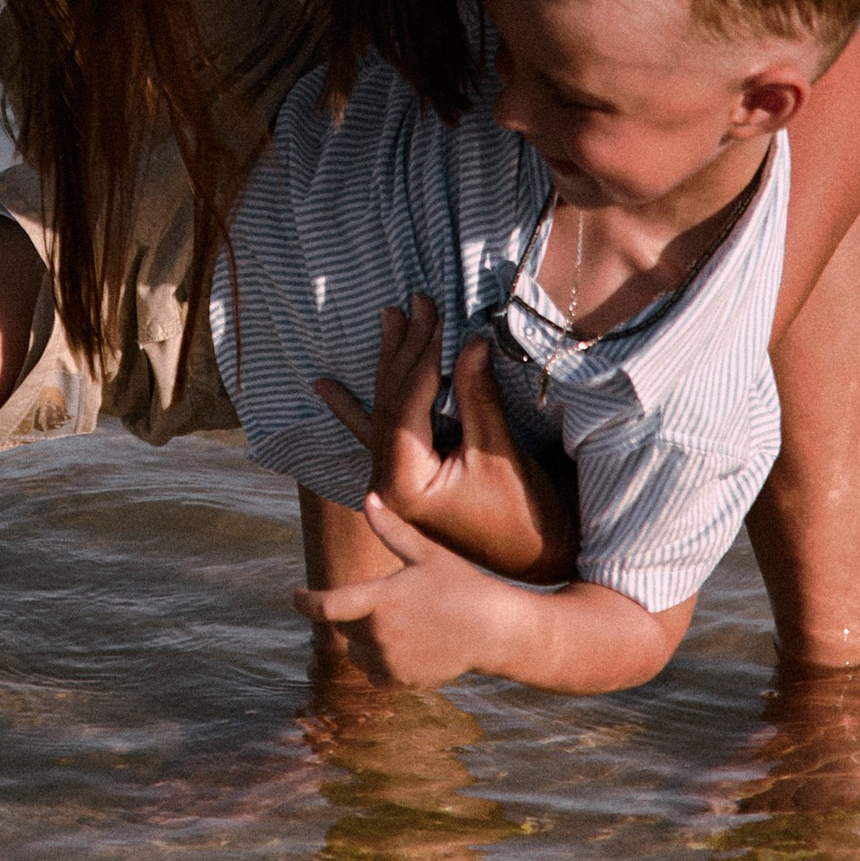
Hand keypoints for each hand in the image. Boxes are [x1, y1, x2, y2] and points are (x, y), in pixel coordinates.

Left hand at [294, 494, 520, 689]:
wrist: (492, 629)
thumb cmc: (460, 584)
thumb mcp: (426, 553)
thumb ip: (391, 530)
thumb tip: (368, 497)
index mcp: (381, 600)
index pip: (326, 607)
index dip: (304, 602)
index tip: (294, 596)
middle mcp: (381, 634)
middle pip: (342, 629)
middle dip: (349, 615)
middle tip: (378, 603)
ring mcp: (391, 660)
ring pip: (356, 653)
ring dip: (364, 640)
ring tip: (396, 624)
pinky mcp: (402, 680)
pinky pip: (375, 674)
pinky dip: (380, 662)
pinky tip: (404, 646)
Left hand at [314, 299, 578, 582]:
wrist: (535, 558)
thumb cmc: (521, 513)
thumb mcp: (498, 452)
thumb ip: (476, 397)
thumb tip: (470, 340)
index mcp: (404, 483)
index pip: (406, 404)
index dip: (424, 356)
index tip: (438, 316)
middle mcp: (386, 484)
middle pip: (390, 402)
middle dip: (406, 349)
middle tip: (416, 303)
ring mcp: (391, 482)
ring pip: (384, 411)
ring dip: (389, 363)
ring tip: (389, 318)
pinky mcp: (403, 480)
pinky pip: (374, 436)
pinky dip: (352, 409)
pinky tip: (325, 388)